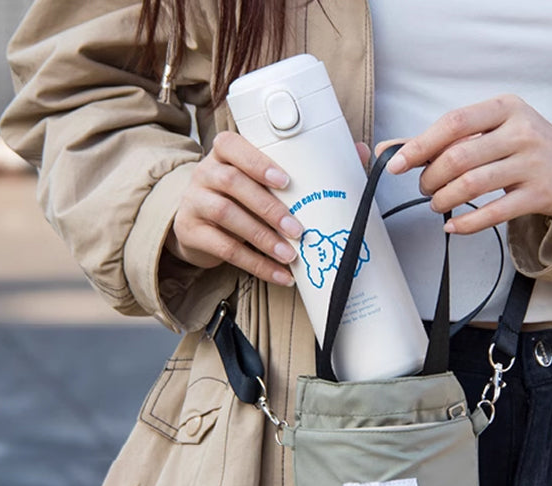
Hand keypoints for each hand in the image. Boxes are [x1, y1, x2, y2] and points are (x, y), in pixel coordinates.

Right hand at [166, 134, 372, 285]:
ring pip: (227, 216)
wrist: (197, 221)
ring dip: (263, 238)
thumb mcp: (261, 178)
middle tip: (298, 229)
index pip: (233, 146)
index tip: (285, 181)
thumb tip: (359, 151)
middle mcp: (205, 173)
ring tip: (290, 255)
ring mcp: (195, 203)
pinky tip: (279, 274)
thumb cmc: (241, 195)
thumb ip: (305, 165)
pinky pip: (225, 250)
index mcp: (225, 152)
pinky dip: (256, 264)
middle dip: (269, 208)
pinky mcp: (192, 233)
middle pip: (233, 184)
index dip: (258, 162)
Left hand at [379, 95, 551, 234]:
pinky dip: (465, 223)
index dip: (420, 145)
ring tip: (437, 203)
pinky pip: (493, 213)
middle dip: (431, 178)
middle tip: (425, 188)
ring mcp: (531, 164)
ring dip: (444, 200)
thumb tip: (393, 149)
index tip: (397, 165)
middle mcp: (520, 132)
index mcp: (504, 108)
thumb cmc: (521, 146)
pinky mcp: (538, 195)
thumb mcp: (490, 129)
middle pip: (459, 157)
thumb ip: (444, 139)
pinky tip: (452, 225)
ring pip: (472, 185)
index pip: (454, 123)